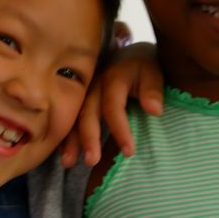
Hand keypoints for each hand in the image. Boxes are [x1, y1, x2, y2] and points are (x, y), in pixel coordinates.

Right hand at [60, 42, 162, 166]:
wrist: (128, 55)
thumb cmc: (142, 68)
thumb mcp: (152, 72)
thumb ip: (153, 89)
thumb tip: (155, 110)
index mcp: (112, 77)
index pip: (114, 106)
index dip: (120, 129)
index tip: (129, 152)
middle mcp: (93, 85)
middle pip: (87, 112)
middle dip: (88, 137)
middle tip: (91, 160)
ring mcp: (82, 93)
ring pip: (73, 117)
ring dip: (70, 140)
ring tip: (68, 162)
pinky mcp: (77, 100)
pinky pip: (68, 120)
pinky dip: (64, 137)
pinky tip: (63, 154)